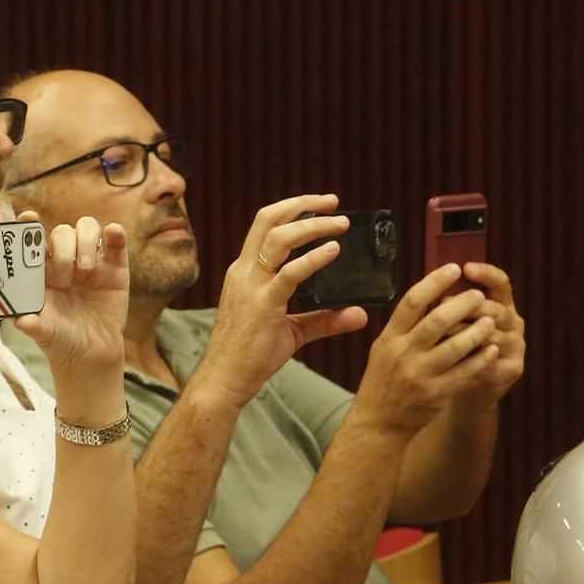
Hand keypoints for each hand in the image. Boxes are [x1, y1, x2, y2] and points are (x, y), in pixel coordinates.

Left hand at [11, 216, 130, 375]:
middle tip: (63, 278)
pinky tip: (112, 233)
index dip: (29, 225)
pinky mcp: (115, 268)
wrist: (90, 354)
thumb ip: (33, 324)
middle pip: (62, 233)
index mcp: (42, 271)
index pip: (33, 240)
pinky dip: (115, 233)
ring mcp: (91, 261)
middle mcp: (65, 261)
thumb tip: (21, 321)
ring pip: (87, 228)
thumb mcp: (44, 332)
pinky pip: (116, 242)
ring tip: (85, 270)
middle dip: (62, 249)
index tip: (27, 218)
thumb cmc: (60, 338)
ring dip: (84, 242)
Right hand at [196, 194, 369, 407]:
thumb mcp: (291, 331)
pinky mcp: (263, 305)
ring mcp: (251, 287)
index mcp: (245, 273)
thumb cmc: (250, 356)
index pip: (264, 226)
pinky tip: (333, 252)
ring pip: (279, 238)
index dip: (293, 209)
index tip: (322, 206)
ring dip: (313, 226)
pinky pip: (290, 274)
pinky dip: (314, 259)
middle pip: (268, 220)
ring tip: (340, 225)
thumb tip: (359, 314)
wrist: (224, 380)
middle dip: (303, 205)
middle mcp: (244, 273)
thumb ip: (324, 320)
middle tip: (334, 203)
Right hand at [354, 265, 500, 436]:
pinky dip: (481, 358)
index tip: (454, 268)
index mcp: (388, 339)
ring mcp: (420, 374)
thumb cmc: (383, 382)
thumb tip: (431, 296)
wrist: (378, 423)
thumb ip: (404, 327)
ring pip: (457, 345)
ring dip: (478, 330)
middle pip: (438, 320)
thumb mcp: (383, 350)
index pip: (412, 302)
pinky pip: (466, 371)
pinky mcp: (436, 393)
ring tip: (491, 320)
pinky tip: (490, 349)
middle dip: (464, 304)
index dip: (434, 282)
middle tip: (479, 295)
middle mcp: (402, 354)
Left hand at [448, 262, 524, 409]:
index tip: (465, 268)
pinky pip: (493, 361)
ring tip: (441, 335)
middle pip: (496, 308)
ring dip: (466, 332)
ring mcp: (516, 345)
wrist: (466, 389)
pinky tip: (455, 359)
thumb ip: (446, 304)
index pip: (500, 283)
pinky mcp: (513, 368)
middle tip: (443, 303)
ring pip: (493, 335)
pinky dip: (473, 360)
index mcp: (500, 305)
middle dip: (469, 306)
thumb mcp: (449, 323)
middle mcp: (512, 322)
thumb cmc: (453, 349)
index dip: (486, 274)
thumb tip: (428, 282)